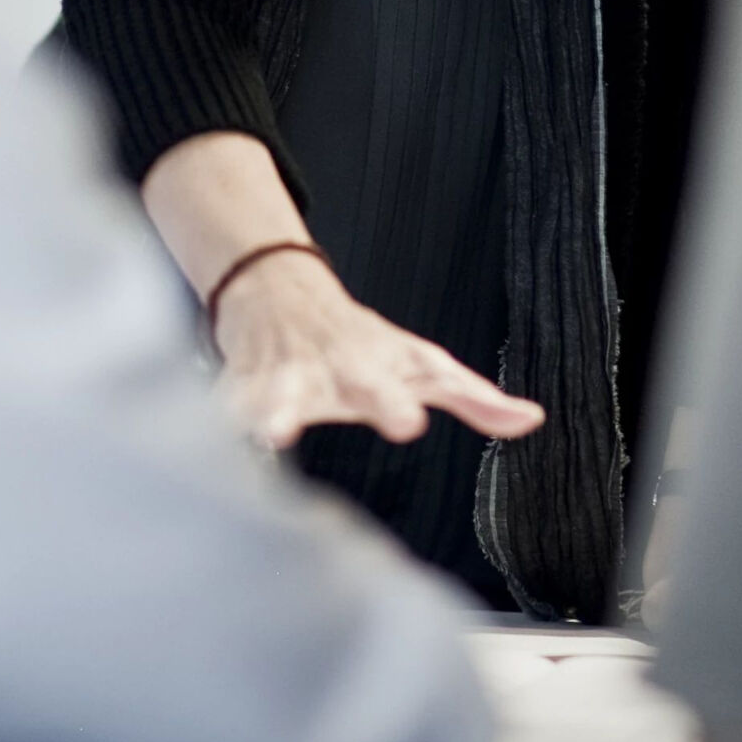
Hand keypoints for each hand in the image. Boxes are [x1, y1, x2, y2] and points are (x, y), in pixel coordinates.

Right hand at [210, 246, 544, 450]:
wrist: (280, 294)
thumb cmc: (360, 342)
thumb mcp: (421, 365)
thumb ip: (473, 399)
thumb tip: (530, 420)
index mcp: (375, 368)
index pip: (393, 385)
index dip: (398, 405)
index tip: (408, 424)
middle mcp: (331, 370)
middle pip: (342, 386)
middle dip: (357, 402)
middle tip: (355, 420)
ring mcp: (283, 377)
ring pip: (272, 396)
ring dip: (268, 412)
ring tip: (266, 432)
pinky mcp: (239, 388)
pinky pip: (224, 409)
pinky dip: (217, 426)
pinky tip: (210, 448)